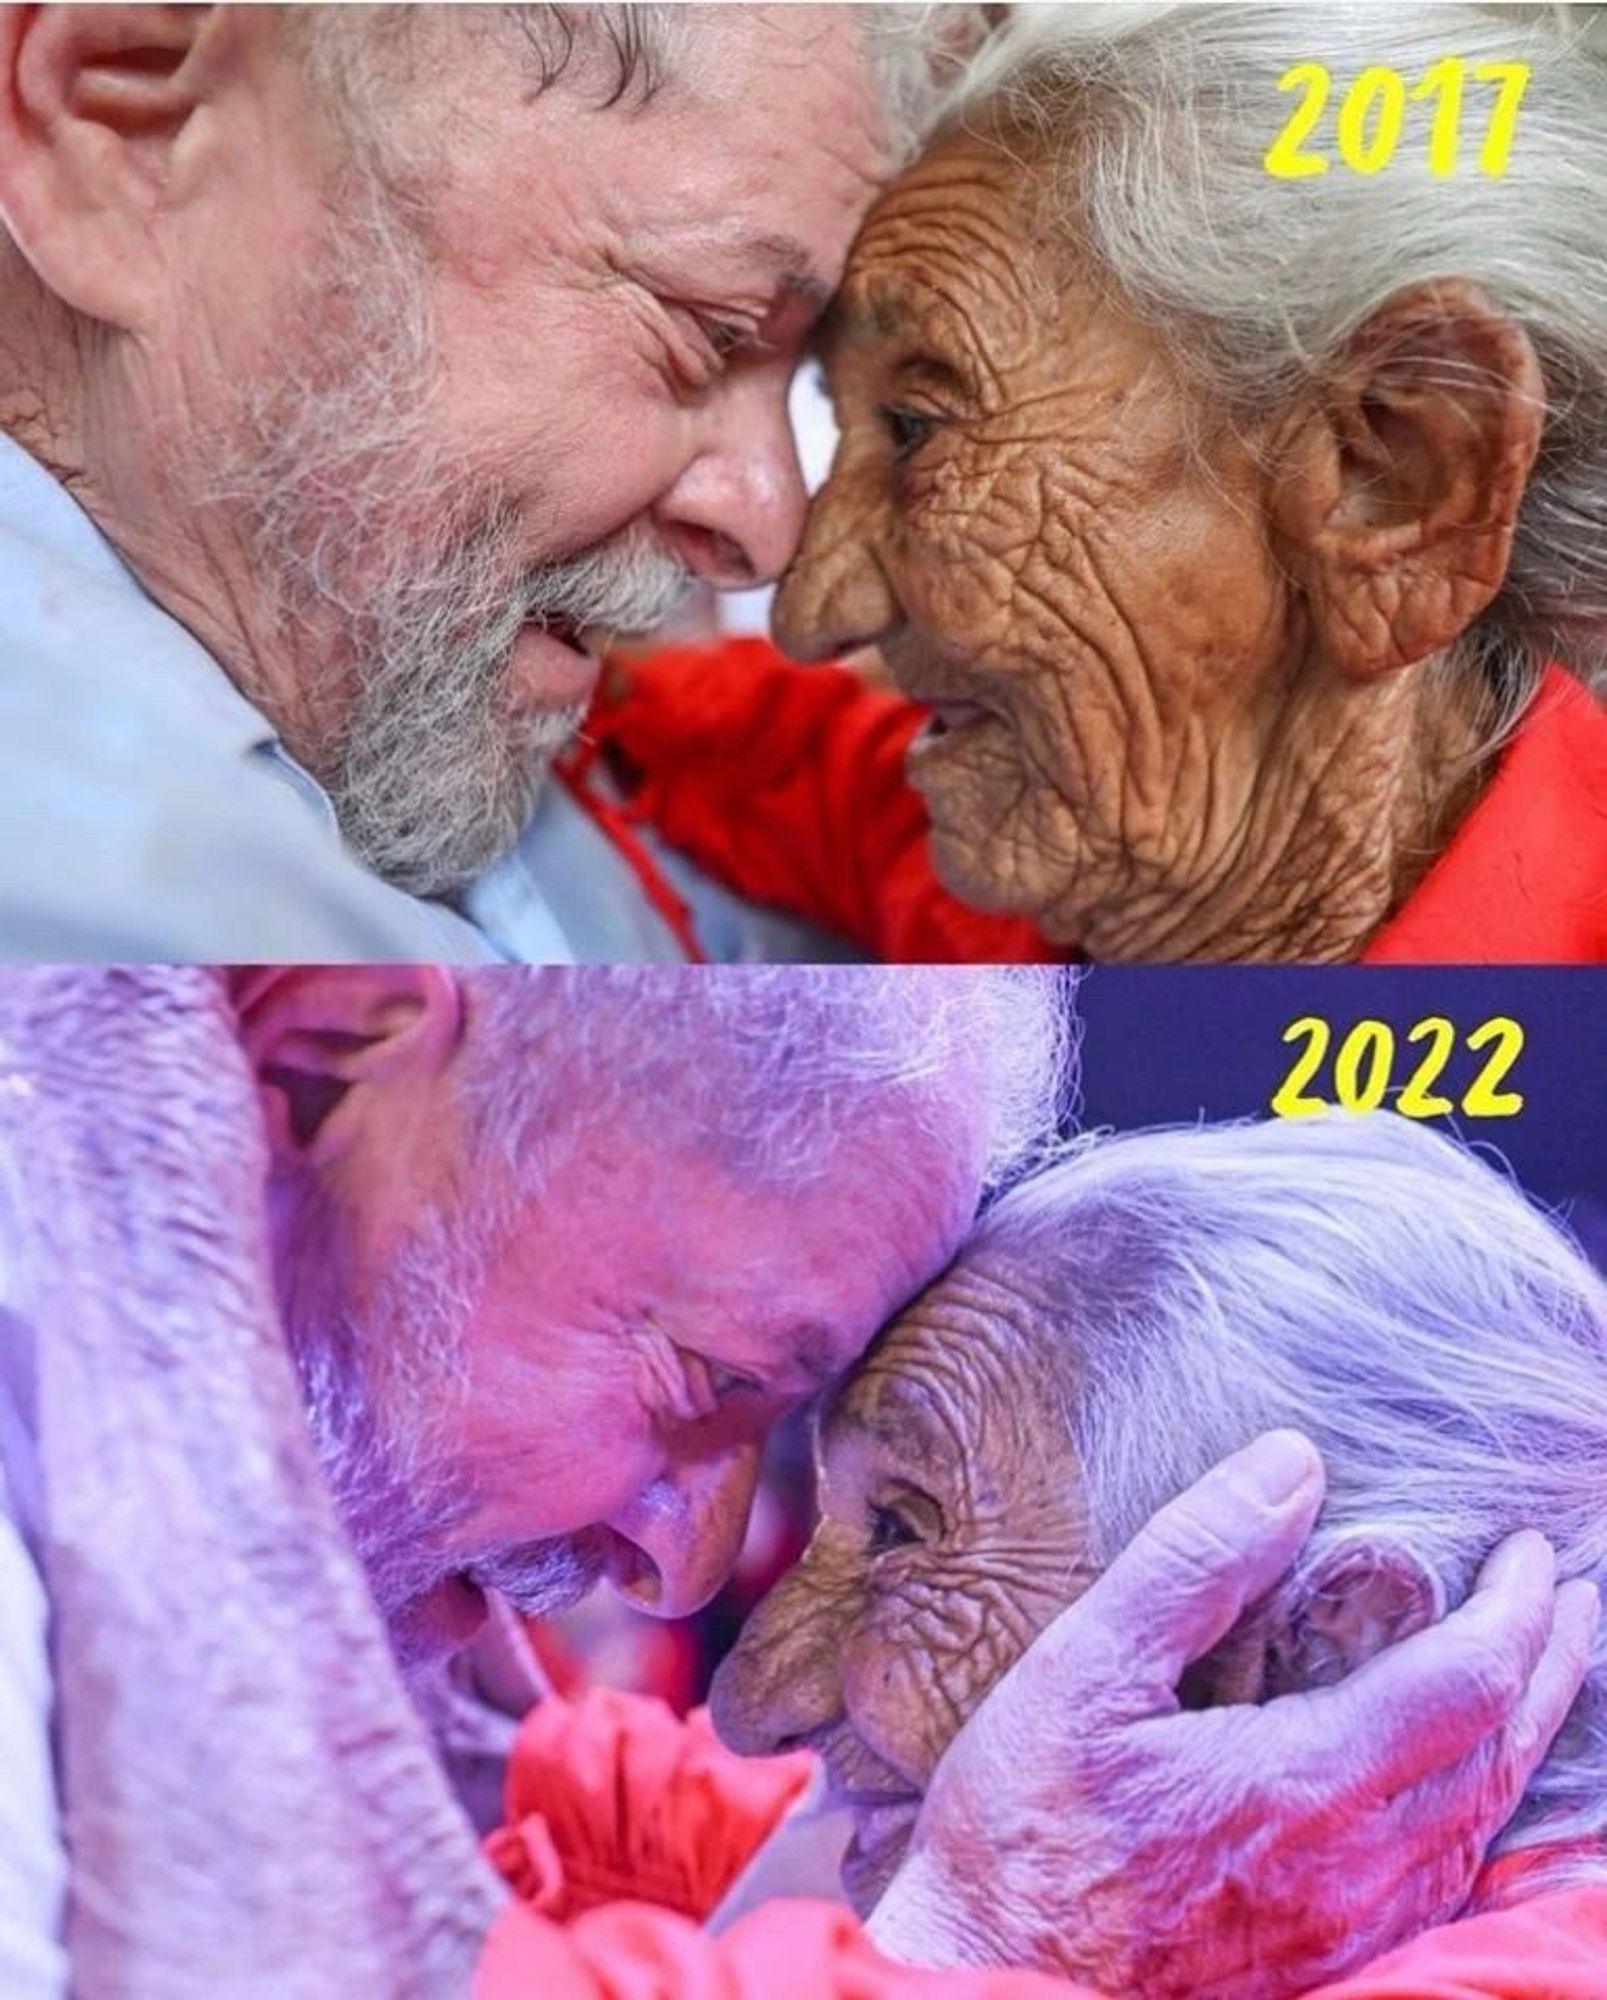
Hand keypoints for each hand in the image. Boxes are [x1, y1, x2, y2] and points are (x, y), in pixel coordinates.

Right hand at [867, 1430, 1598, 1997]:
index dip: (1514, 1609)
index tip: (1529, 1550)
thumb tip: (1292, 1464)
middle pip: (1499, 1753)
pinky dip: (1483, 1810)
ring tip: (1536, 1672)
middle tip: (1569, 1595)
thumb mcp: (1086, 1662)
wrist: (986, 1971)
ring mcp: (1349, 1929)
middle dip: (1547, 1664)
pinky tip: (1468, 1789)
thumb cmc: (1025, 1822)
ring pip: (1482, 1824)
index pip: (1466, 1682)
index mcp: (1306, 1781)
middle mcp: (1355, 1868)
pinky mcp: (1329, 1965)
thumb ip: (1195, 1558)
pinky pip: (1448, 1882)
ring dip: (1524, 1734)